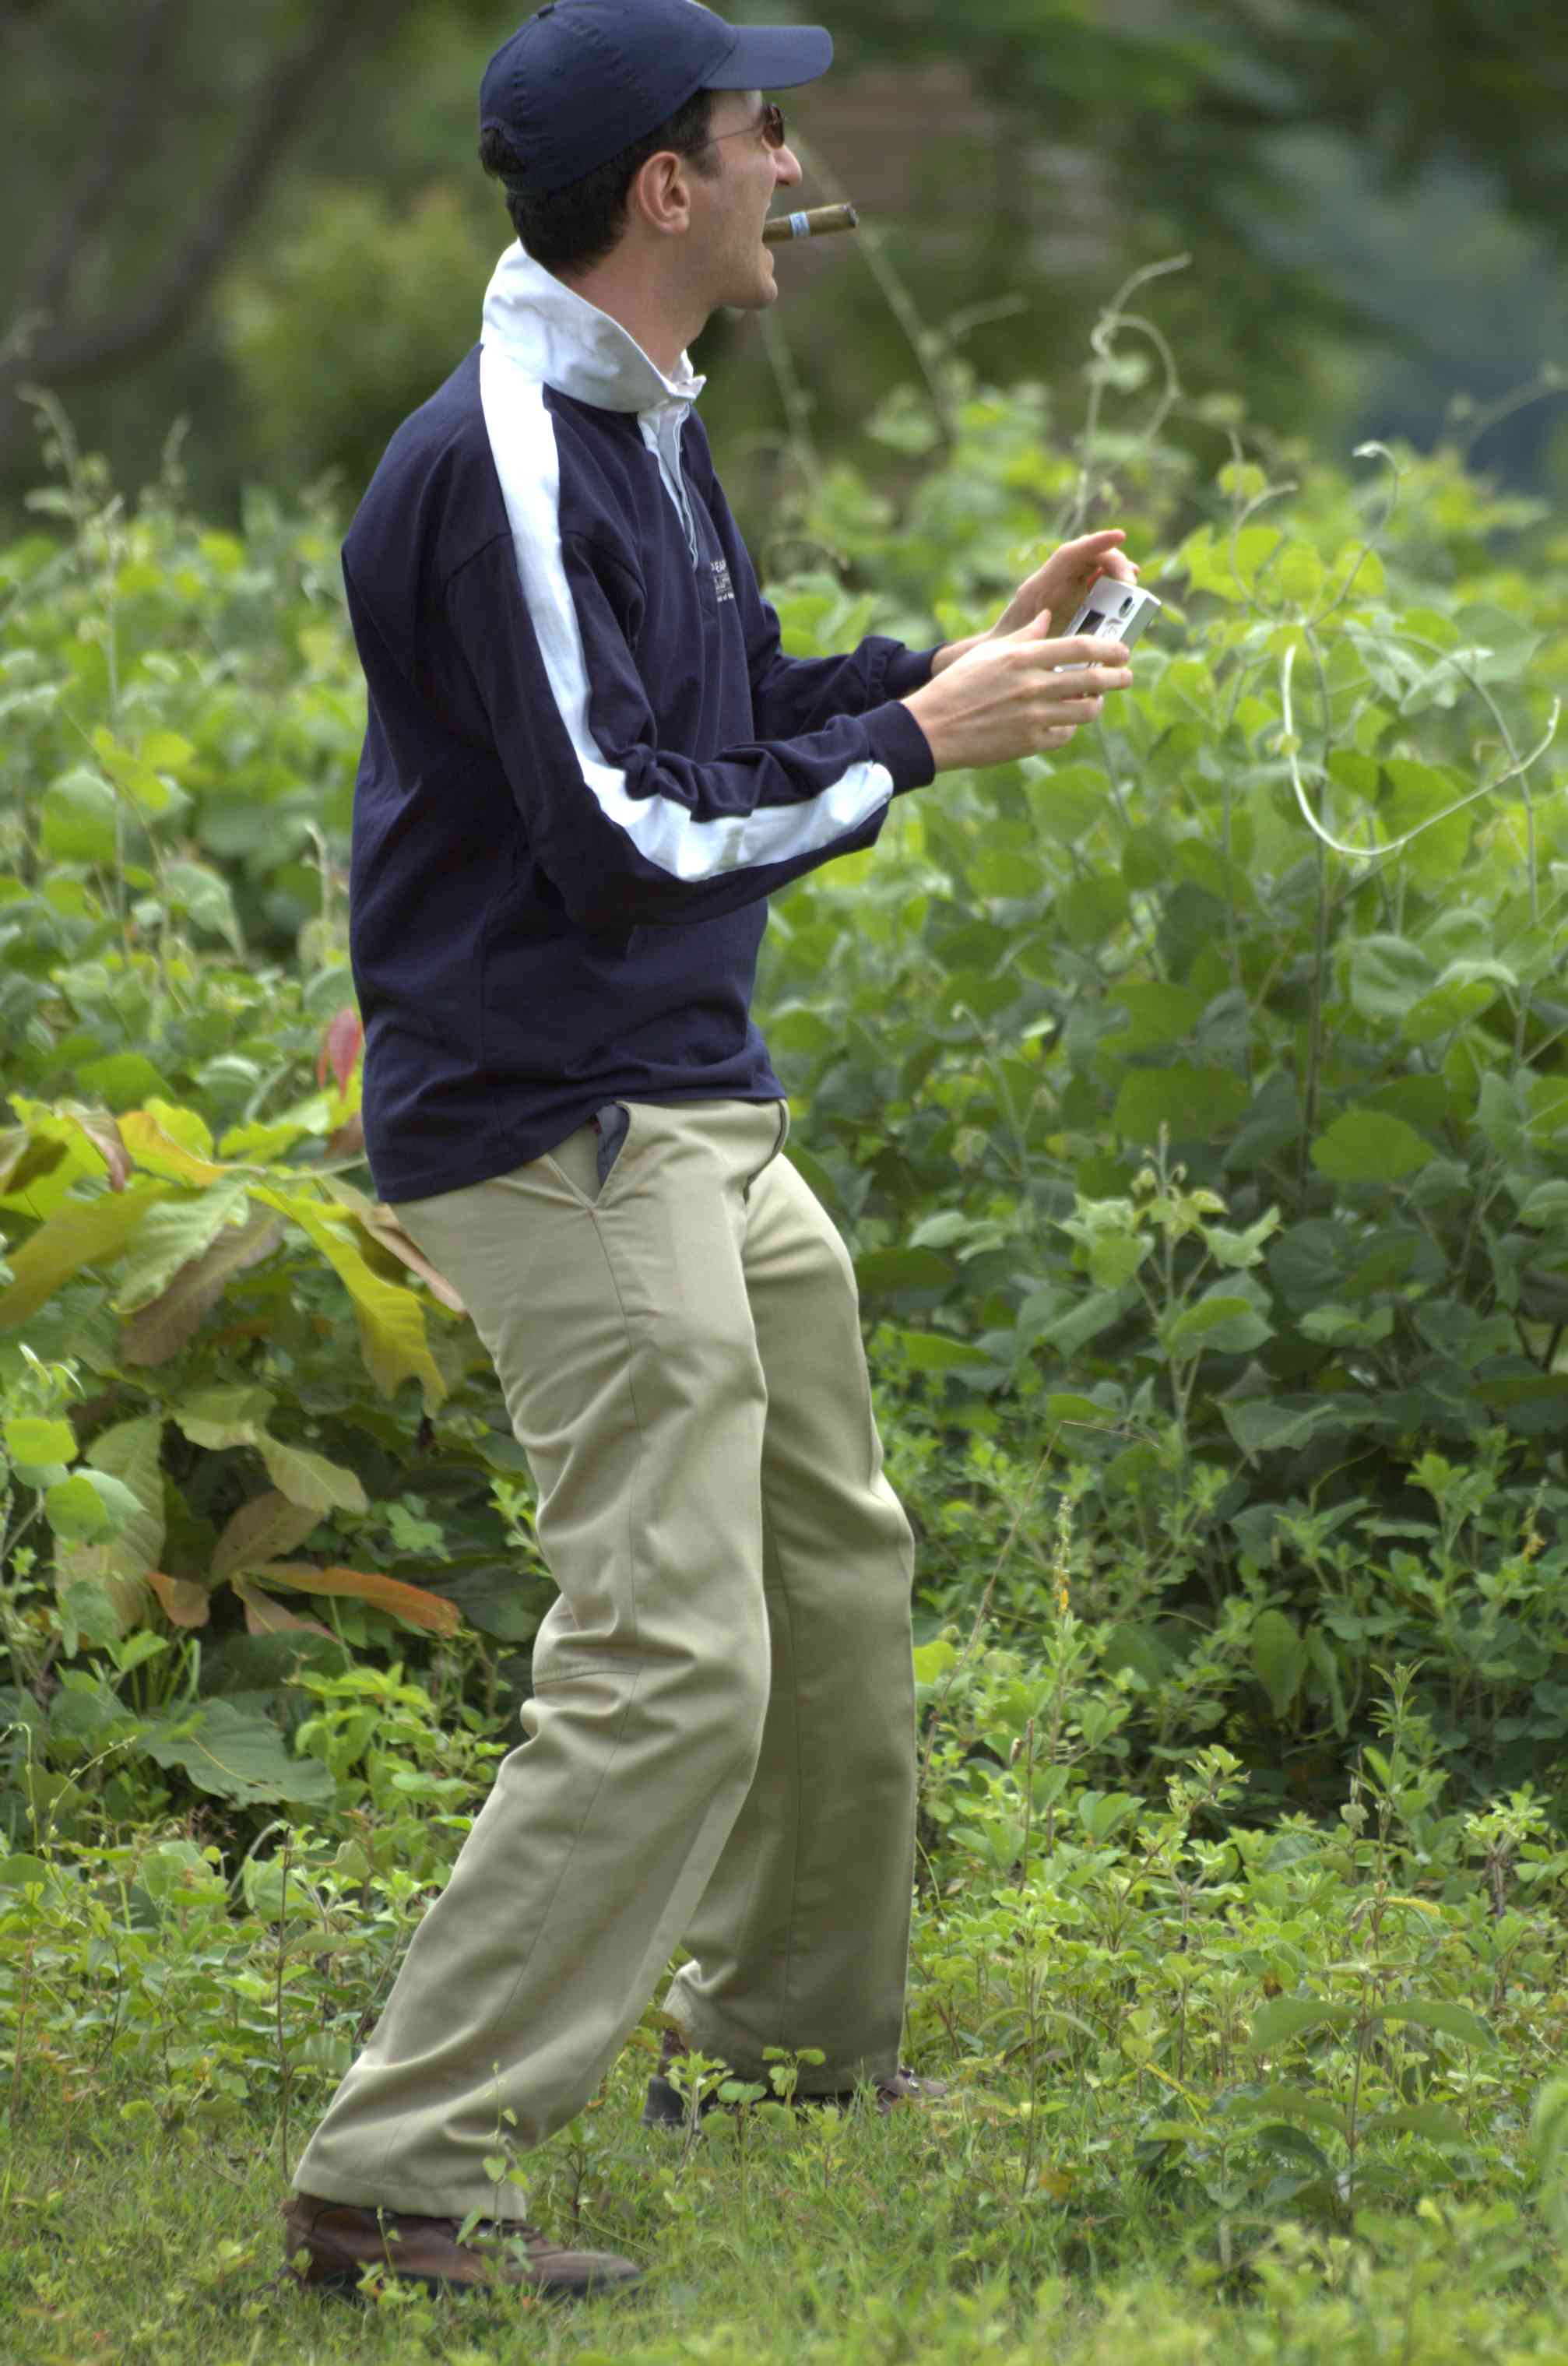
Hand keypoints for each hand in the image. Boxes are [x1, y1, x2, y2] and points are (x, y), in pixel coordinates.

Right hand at [903, 608, 1133, 774]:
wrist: (933, 729)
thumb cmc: (958, 686)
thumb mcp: (989, 653)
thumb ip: (1024, 635)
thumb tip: (1048, 617)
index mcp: (1023, 657)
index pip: (1081, 648)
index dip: (1109, 649)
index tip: (1122, 651)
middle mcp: (1033, 686)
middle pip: (1093, 680)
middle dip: (1118, 677)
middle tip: (1126, 676)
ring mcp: (1033, 717)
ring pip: (1085, 710)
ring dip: (1096, 704)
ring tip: (1096, 700)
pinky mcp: (1029, 743)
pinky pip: (1065, 734)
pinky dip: (1070, 727)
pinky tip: (1067, 721)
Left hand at [932, 530, 1139, 673]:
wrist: (996, 656)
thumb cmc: (1007, 649)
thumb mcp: (1022, 645)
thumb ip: (1040, 637)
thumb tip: (1063, 632)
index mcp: (1040, 586)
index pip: (1070, 555)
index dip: (1095, 542)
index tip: (1120, 536)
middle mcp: (1054, 583)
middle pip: (1090, 559)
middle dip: (1115, 564)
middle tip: (1131, 583)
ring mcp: (1065, 590)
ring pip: (1097, 570)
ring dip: (1118, 575)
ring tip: (1133, 586)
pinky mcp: (1073, 602)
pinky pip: (1098, 587)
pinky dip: (1115, 589)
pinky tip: (1128, 597)